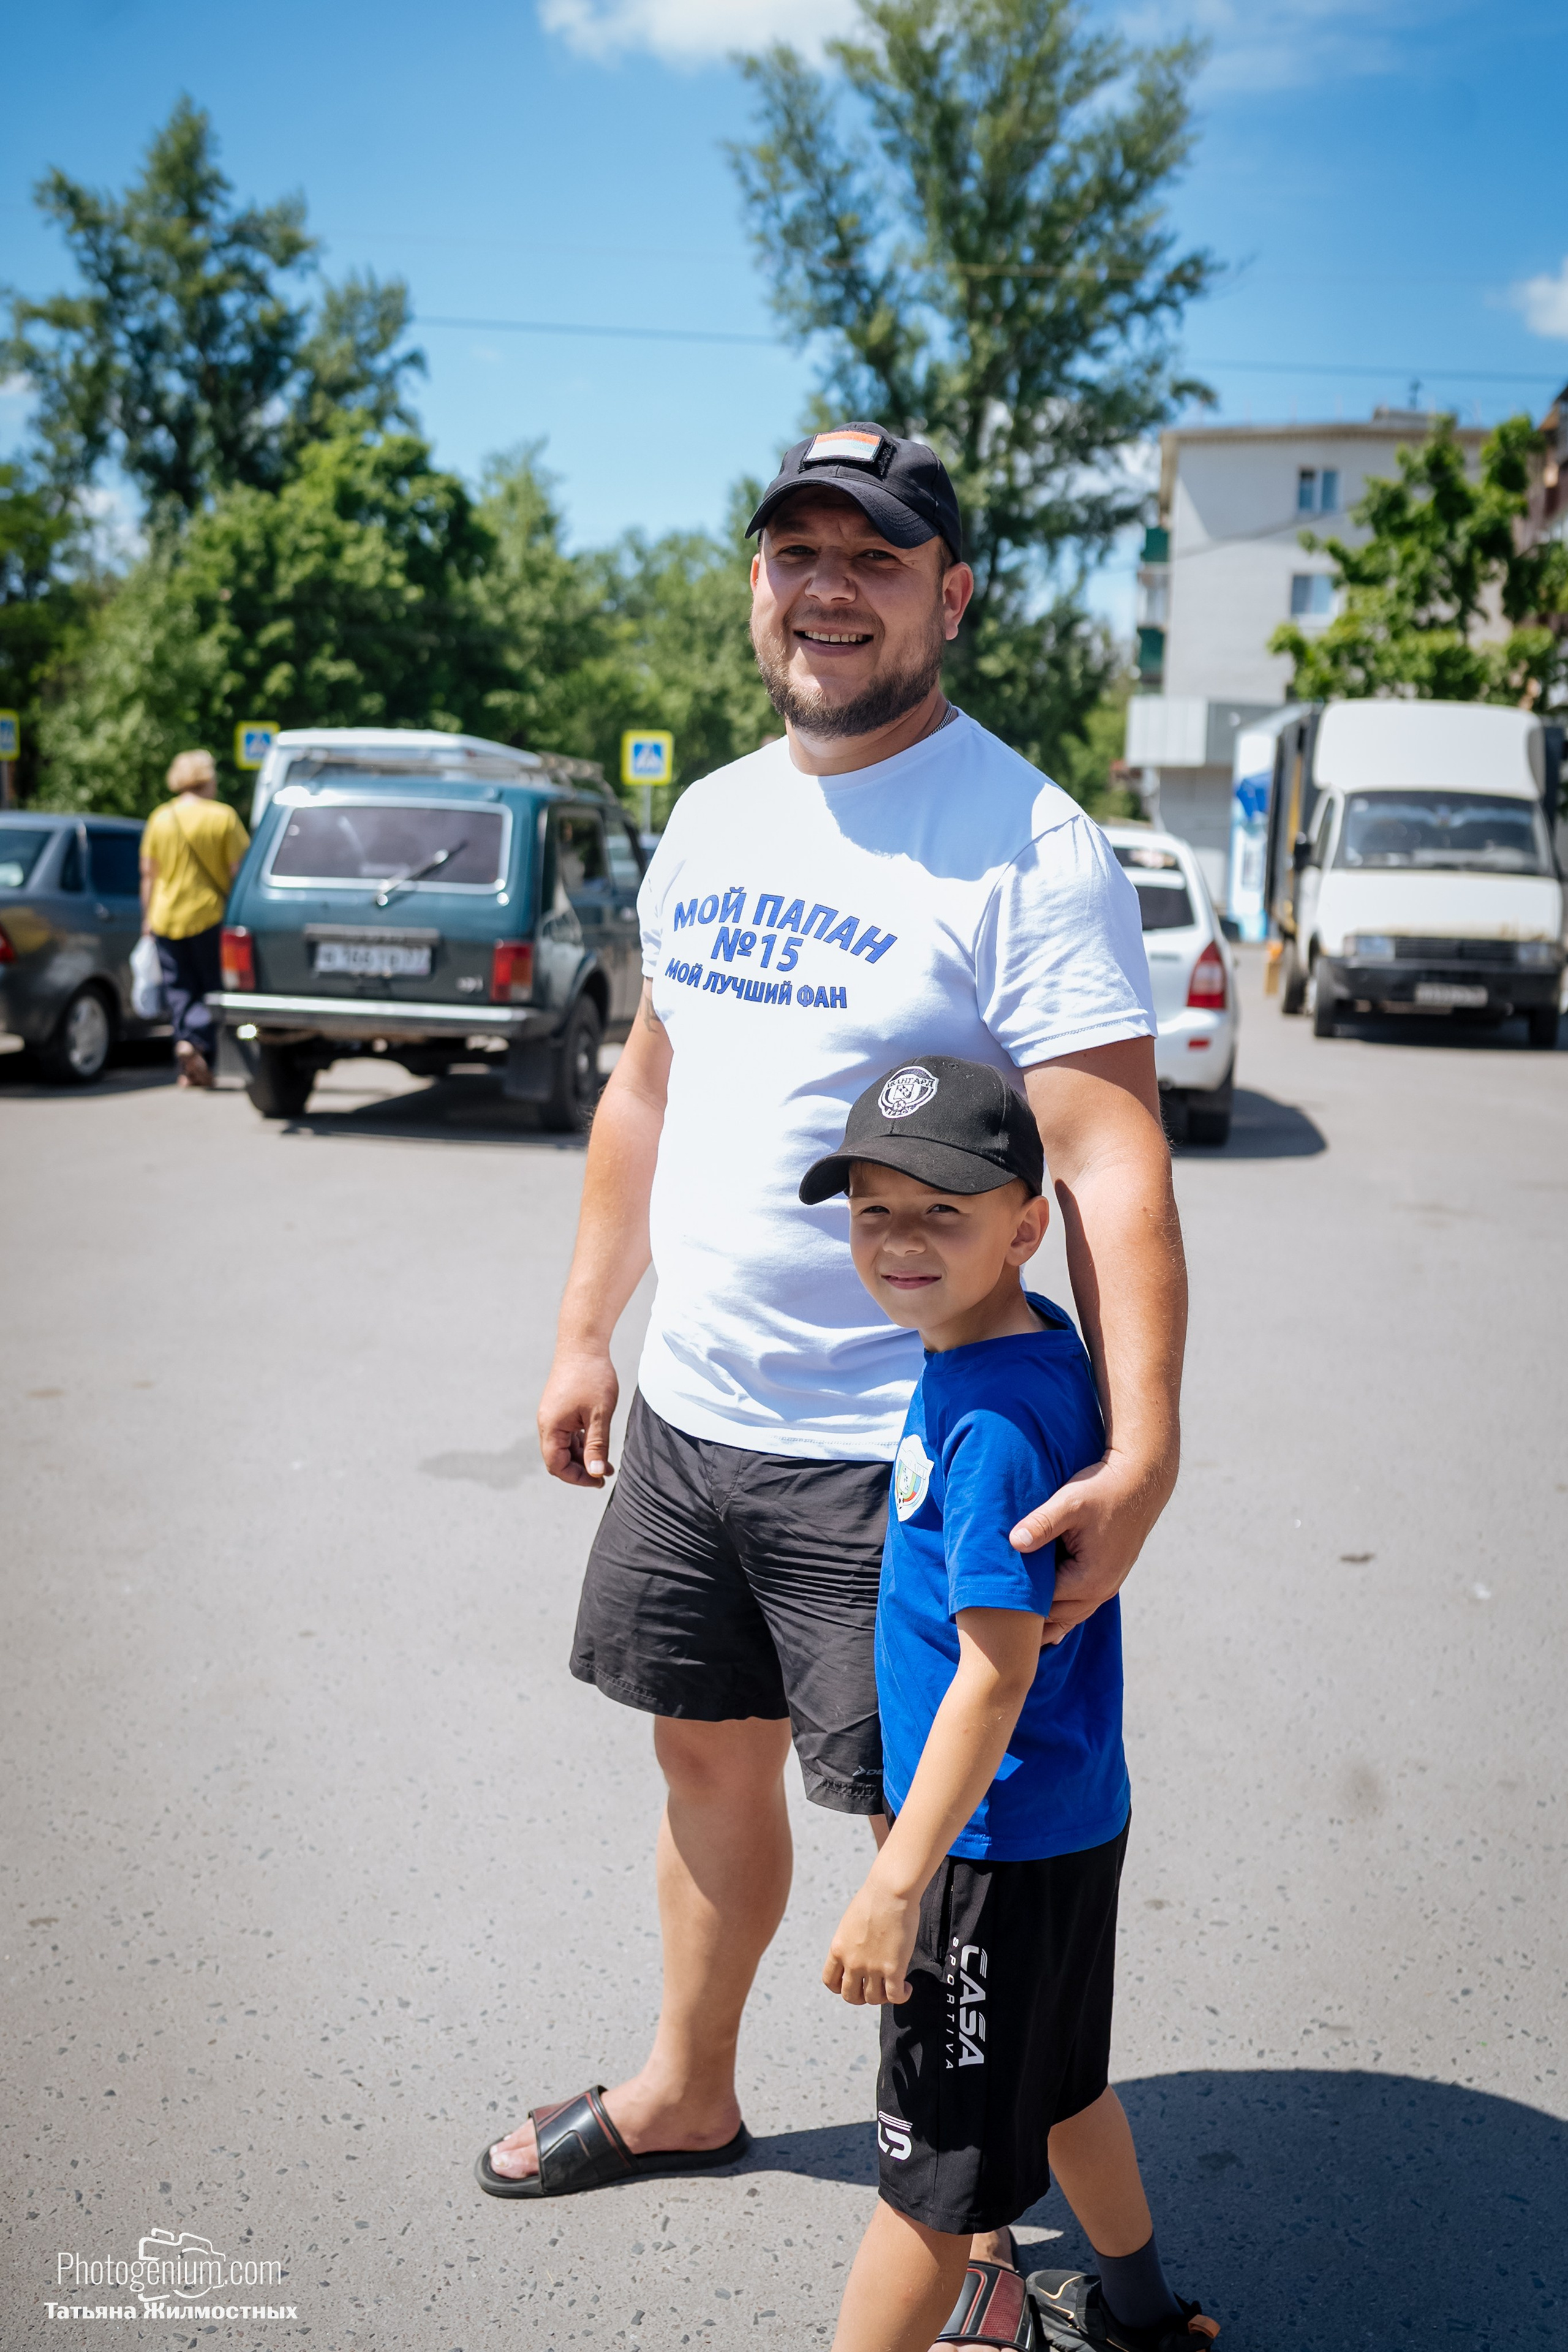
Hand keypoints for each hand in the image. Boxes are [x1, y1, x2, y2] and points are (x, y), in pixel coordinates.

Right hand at [537, 1344, 618, 1486]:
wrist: (583, 1344)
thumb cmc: (592, 1376)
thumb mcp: (599, 1414)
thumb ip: (597, 1445)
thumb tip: (597, 1473)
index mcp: (551, 1427)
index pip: (557, 1465)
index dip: (577, 1477)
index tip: (599, 1480)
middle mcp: (547, 1423)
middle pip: (558, 1458)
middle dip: (581, 1469)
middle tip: (606, 1474)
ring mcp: (553, 1415)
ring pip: (564, 1447)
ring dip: (583, 1457)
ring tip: (607, 1462)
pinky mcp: (560, 1408)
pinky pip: (567, 1434)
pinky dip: (581, 1443)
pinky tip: (598, 1444)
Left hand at [822, 1872, 919, 2006]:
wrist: (890, 1890)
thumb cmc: (874, 1899)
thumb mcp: (850, 1923)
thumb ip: (851, 1943)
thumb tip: (859, 1953)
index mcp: (838, 1949)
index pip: (830, 1981)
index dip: (841, 1987)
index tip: (853, 1983)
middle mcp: (852, 1962)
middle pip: (850, 1996)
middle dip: (861, 1996)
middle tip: (873, 1988)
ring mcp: (872, 1967)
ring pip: (873, 1999)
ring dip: (882, 1996)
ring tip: (892, 1985)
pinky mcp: (893, 1969)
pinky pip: (895, 1997)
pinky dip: (901, 1996)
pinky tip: (906, 1987)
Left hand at [1009, 1448, 1169, 1645]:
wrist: (1141, 1482)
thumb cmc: (1103, 1490)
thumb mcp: (1069, 1503)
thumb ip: (1042, 1523)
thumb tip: (1014, 1541)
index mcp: (1089, 1578)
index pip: (1042, 1602)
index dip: (1015, 1603)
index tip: (987, 1602)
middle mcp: (1101, 1590)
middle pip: (1056, 1617)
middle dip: (1028, 1621)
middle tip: (992, 1629)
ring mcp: (1107, 1587)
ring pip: (1070, 1617)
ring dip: (1046, 1623)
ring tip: (1015, 1639)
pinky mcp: (1108, 1578)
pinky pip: (1082, 1607)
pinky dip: (1063, 1616)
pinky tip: (1050, 1630)